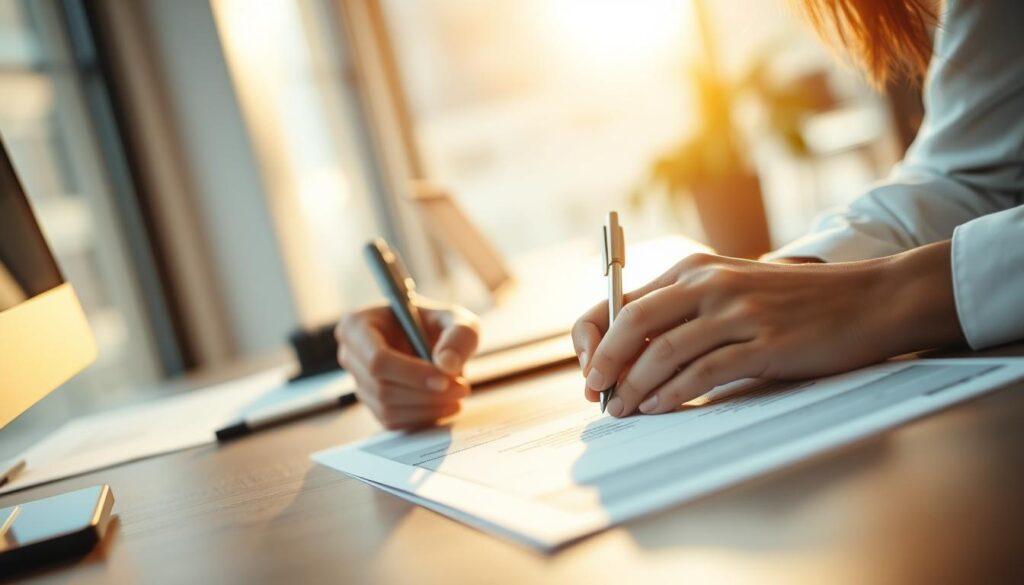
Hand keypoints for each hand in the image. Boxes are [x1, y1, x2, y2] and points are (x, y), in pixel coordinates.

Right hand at [336, 300, 478, 429]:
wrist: (430, 338)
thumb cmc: (438, 323)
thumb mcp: (456, 319)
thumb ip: (458, 336)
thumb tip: (447, 365)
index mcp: (357, 326)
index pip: (377, 360)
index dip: (411, 374)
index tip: (445, 379)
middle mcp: (350, 355)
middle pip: (382, 388)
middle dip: (425, 394)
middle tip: (462, 389)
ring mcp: (358, 383)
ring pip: (387, 408)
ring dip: (427, 408)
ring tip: (458, 396)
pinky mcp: (372, 404)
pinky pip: (392, 422)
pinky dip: (421, 418)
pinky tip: (445, 405)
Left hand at [572, 242, 962, 417]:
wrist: (870, 299)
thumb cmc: (797, 303)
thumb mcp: (734, 290)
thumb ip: (687, 310)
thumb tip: (633, 354)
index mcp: (694, 268)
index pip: (622, 300)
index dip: (594, 336)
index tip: (588, 369)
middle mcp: (710, 283)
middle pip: (633, 323)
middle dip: (604, 364)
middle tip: (595, 395)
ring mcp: (737, 311)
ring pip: (663, 352)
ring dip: (634, 388)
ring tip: (622, 410)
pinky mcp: (764, 341)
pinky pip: (703, 372)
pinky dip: (673, 394)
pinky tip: (658, 408)